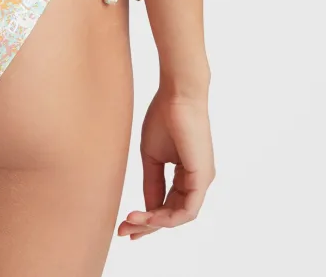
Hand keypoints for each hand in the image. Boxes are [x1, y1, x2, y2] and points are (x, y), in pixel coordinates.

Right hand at [118, 87, 213, 240]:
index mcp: (186, 174)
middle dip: (147, 226)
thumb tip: (147, 208)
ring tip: (130, 221)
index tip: (124, 223)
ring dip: (154, 223)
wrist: (177, 94)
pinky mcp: (202, 177)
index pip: (167, 204)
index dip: (146, 217)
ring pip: (179, 216)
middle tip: (123, 231)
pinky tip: (147, 215)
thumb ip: (152, 182)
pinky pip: (187, 209)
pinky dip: (166, 217)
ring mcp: (202, 180)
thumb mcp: (152, 156)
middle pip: (172, 214)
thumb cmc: (164, 116)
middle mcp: (197, 180)